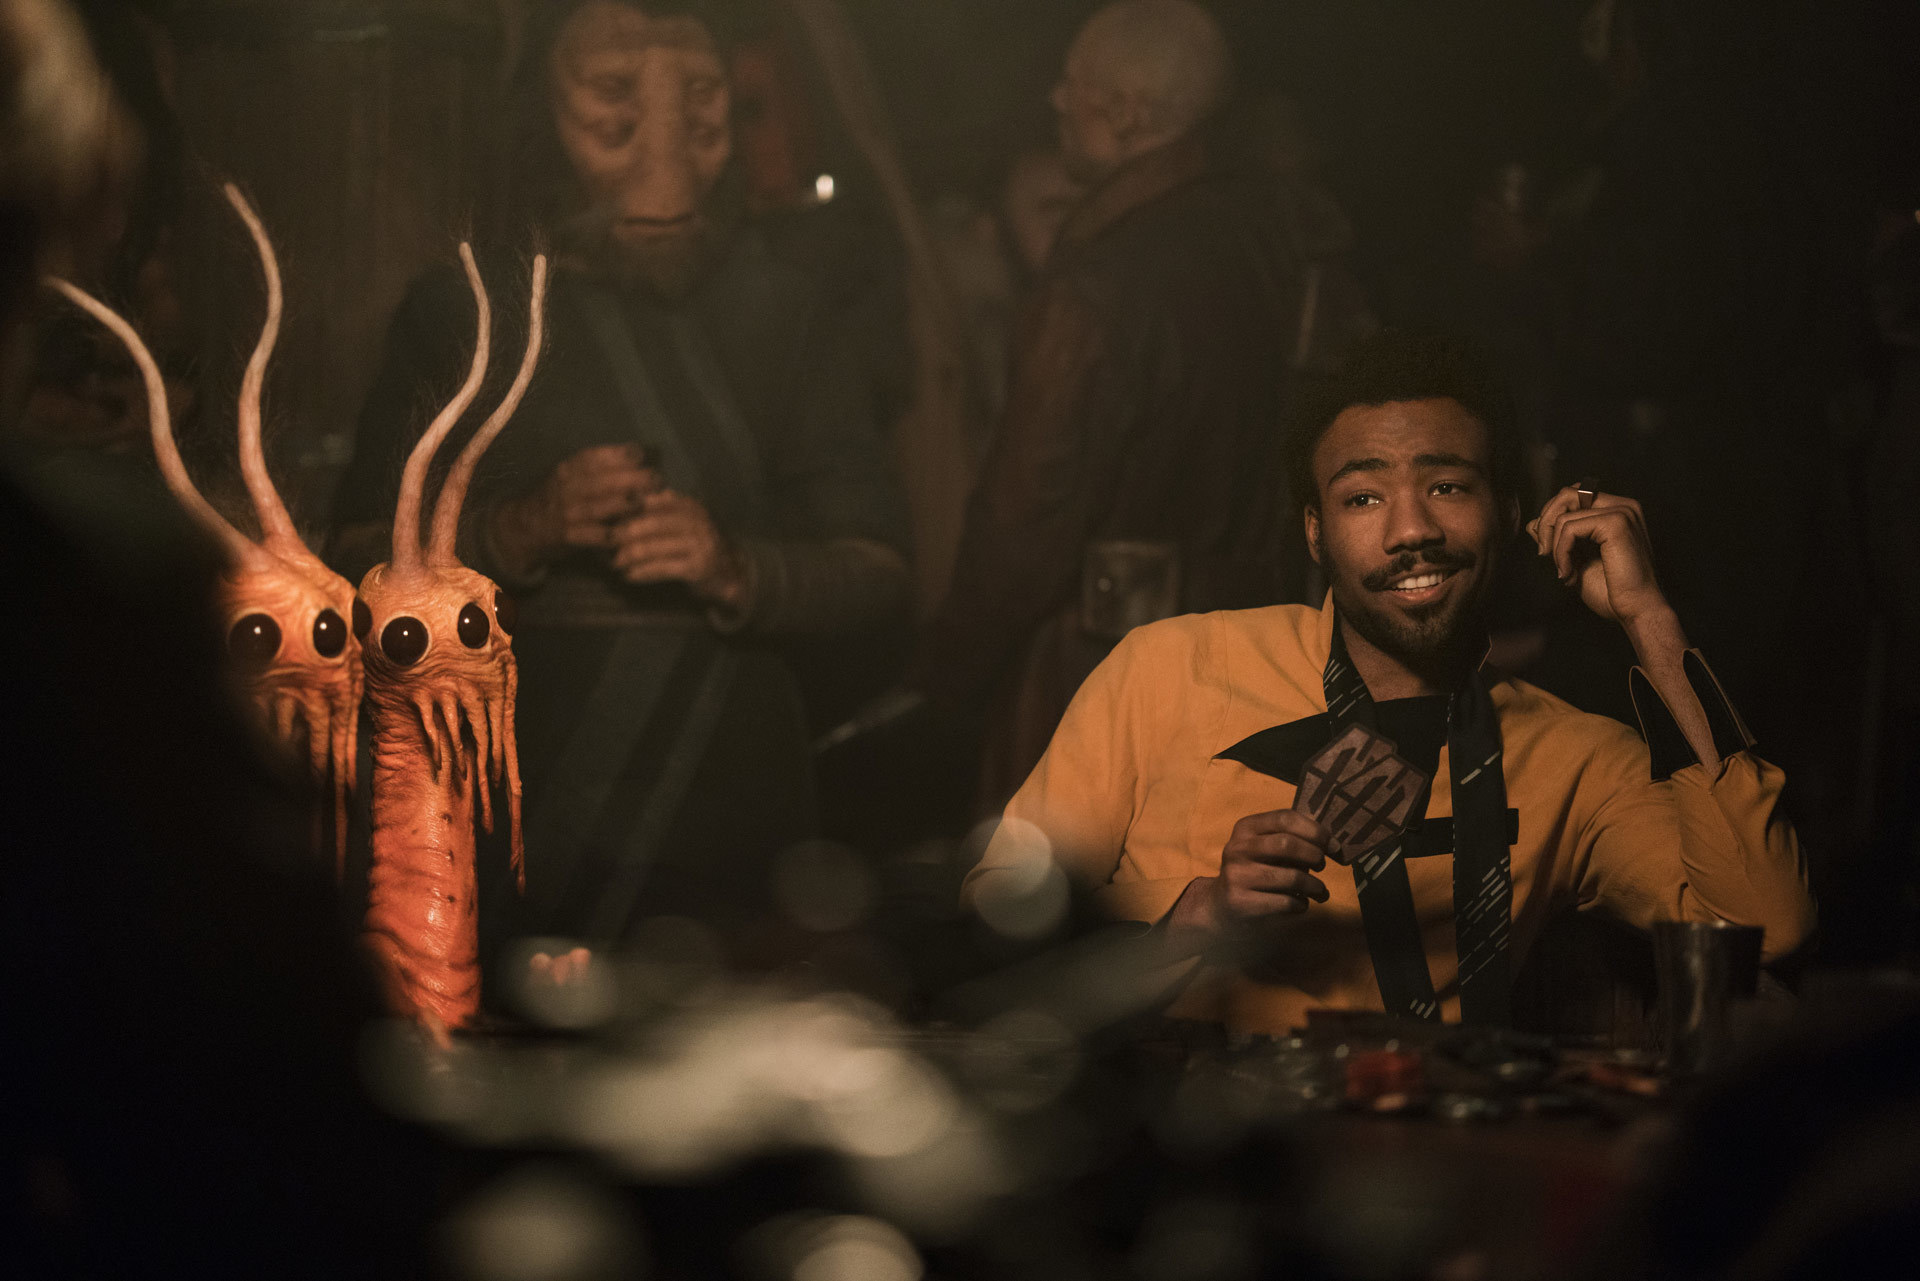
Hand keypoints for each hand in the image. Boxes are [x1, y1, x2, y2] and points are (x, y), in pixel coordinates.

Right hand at [492, 443, 657, 572]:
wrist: (526, 528)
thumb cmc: (560, 498)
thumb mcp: (570, 476)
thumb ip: (597, 467)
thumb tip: (638, 454)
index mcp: (567, 469)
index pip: (593, 457)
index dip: (618, 454)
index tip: (641, 454)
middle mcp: (565, 488)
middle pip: (601, 480)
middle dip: (631, 478)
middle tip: (657, 478)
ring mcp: (567, 513)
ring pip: (599, 507)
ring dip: (625, 504)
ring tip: (646, 501)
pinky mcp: (569, 537)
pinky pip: (595, 536)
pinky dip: (613, 535)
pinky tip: (631, 533)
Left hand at [609, 489, 748, 607]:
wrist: (728, 573)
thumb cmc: (695, 545)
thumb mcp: (681, 522)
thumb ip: (659, 511)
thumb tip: (622, 503)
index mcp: (689, 506)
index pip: (654, 502)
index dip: (628, 509)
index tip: (607, 517)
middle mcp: (697, 522)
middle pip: (653, 524)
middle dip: (626, 533)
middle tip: (607, 541)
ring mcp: (700, 545)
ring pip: (655, 547)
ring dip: (631, 556)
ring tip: (615, 562)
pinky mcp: (698, 568)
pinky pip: (663, 568)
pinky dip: (643, 572)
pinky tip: (629, 576)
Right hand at [1169, 809, 1333, 942]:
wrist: (1221, 906)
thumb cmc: (1254, 872)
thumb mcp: (1264, 848)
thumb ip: (1291, 839)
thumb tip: (1333, 845)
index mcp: (1246, 827)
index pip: (1286, 818)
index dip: (1316, 831)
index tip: (1334, 846)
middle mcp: (1238, 848)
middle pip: (1287, 844)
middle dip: (1314, 855)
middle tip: (1322, 866)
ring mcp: (1237, 875)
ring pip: (1291, 876)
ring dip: (1314, 886)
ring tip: (1320, 891)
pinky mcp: (1241, 902)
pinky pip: (1285, 902)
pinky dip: (1301, 904)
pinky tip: (1301, 904)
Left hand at [1525, 484, 1668, 624]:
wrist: (1636, 611)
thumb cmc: (1611, 591)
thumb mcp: (1576, 560)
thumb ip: (1558, 539)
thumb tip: (1533, 523)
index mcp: (1616, 511)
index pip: (1572, 496)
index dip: (1552, 519)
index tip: (1548, 551)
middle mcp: (1622, 505)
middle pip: (1567, 494)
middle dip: (1547, 524)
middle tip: (1545, 554)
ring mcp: (1621, 511)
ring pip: (1564, 514)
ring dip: (1554, 547)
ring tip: (1565, 571)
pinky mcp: (1616, 523)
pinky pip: (1569, 528)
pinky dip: (1561, 553)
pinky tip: (1568, 573)